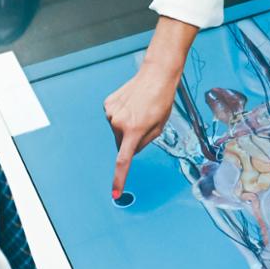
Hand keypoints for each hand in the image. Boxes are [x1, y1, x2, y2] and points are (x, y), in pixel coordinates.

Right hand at [104, 18, 197, 197]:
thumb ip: (145, 142)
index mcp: (134, 131)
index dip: (119, 179)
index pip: (124, 161)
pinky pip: (114, 117)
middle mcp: (118, 123)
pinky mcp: (108, 104)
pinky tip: (131, 104)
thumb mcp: (159, 127)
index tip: (116, 193)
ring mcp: (111, 113)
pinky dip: (121, 115)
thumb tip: (132, 149)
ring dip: (126, 126)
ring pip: (117, 130)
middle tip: (145, 124)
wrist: (156, 75)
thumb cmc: (161, 100)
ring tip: (139, 110)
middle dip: (131, 140)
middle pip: (121, 143)